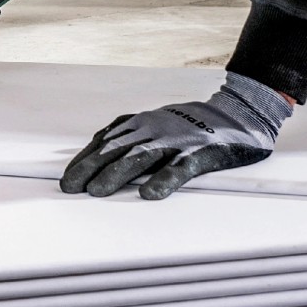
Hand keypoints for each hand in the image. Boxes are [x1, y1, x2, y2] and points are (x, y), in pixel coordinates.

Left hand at [60, 72, 291, 199]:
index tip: (67, 177)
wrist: (239, 111)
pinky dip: (164, 180)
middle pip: (117, 149)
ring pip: (142, 157)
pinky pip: (180, 168)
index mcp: (144, 123)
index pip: (106, 141)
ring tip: (98, 191)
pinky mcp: (200, 153)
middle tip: (71, 187)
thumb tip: (98, 150)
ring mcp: (177, 140)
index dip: (85, 158)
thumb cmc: (194, 124)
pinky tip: (151, 194)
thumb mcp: (158, 123)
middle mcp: (156, 129)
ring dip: (118, 174)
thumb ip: (131, 135)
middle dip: (91, 168)